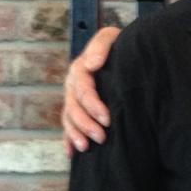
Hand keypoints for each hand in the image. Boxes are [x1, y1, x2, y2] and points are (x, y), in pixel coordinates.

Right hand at [61, 27, 118, 154]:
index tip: (107, 118)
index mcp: (80, 69)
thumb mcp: (111, 38)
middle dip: (85, 124)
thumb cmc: (119, 45)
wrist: (123, 51)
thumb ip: (100, 46)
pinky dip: (68, 139)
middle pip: (73, 107)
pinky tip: (72, 153)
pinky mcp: (76, 108)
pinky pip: (68, 125)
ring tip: (86, 147)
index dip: (93, 104)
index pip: (82, 88)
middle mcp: (73, 84)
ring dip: (75, 134)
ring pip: (69, 118)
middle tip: (101, 137)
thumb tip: (91, 64)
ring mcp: (72, 98)